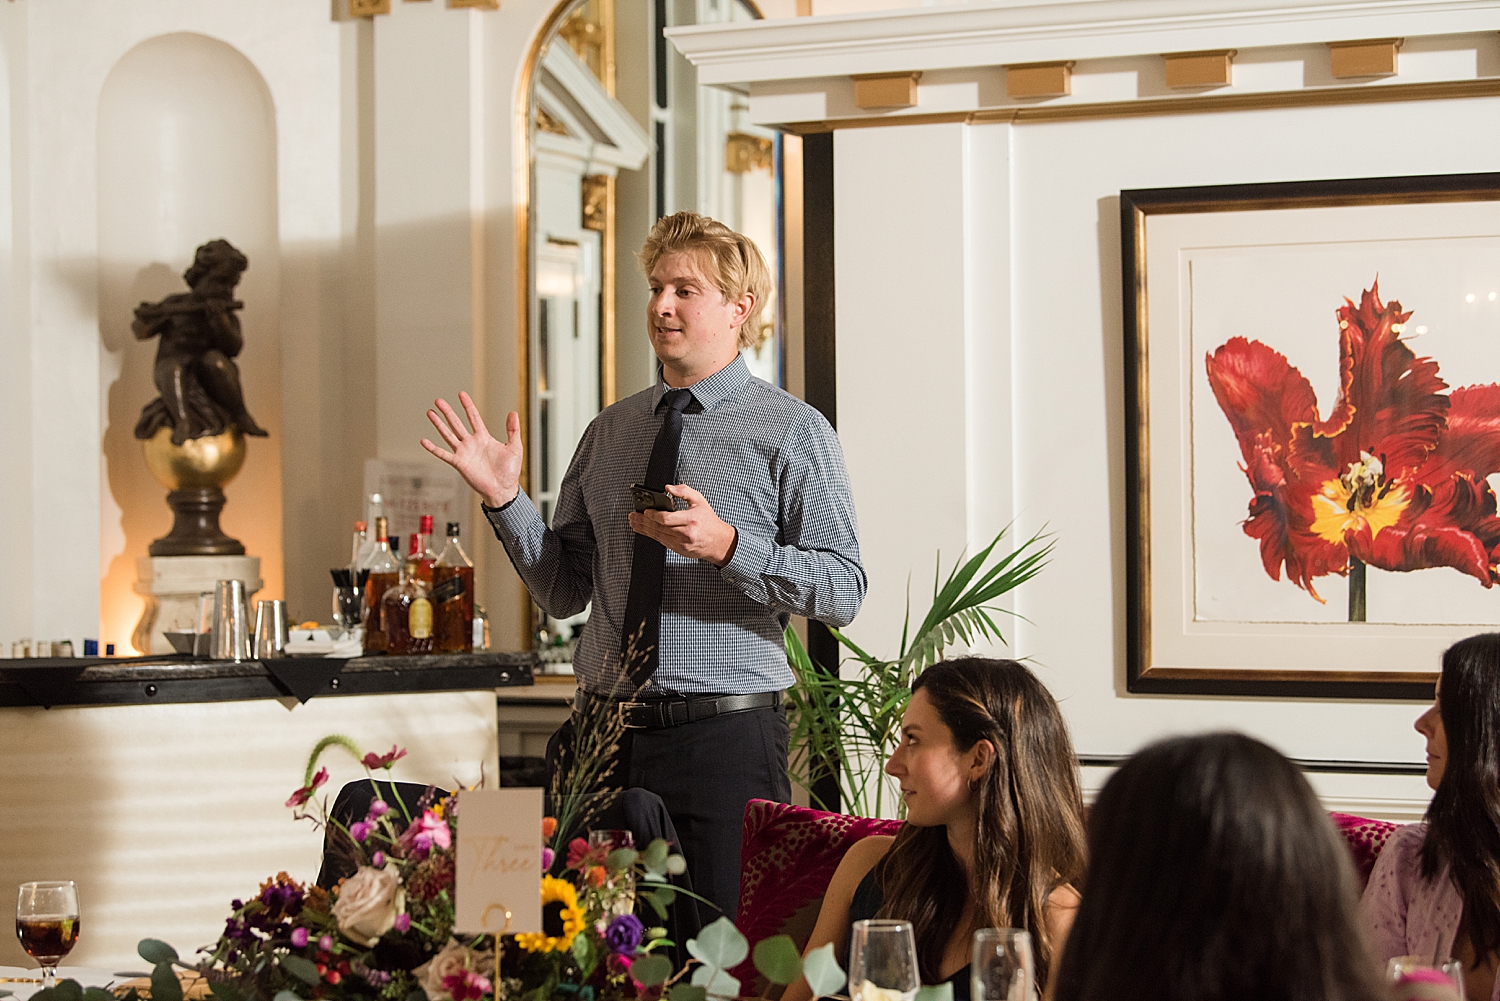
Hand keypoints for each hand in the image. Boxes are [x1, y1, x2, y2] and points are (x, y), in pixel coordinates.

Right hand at [421, 391, 522, 508]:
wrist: (503, 489)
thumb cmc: (509, 471)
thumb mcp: (514, 447)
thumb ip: (513, 430)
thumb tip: (513, 413)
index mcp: (484, 438)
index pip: (473, 417)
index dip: (467, 405)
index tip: (461, 394)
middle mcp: (471, 443)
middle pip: (456, 423)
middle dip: (448, 411)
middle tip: (439, 400)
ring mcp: (464, 453)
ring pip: (448, 435)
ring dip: (439, 424)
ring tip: (430, 413)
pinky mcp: (459, 464)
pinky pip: (444, 454)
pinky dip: (433, 448)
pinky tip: (424, 441)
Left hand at [628, 484, 737, 565]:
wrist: (718, 542)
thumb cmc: (708, 521)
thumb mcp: (699, 500)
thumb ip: (684, 491)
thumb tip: (668, 488)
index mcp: (691, 519)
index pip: (666, 519)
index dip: (653, 515)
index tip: (645, 511)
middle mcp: (686, 533)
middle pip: (659, 527)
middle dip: (643, 521)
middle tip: (633, 516)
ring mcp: (682, 543)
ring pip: (658, 535)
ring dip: (644, 529)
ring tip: (634, 523)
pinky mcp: (679, 550)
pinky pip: (662, 541)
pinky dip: (652, 535)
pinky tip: (645, 530)